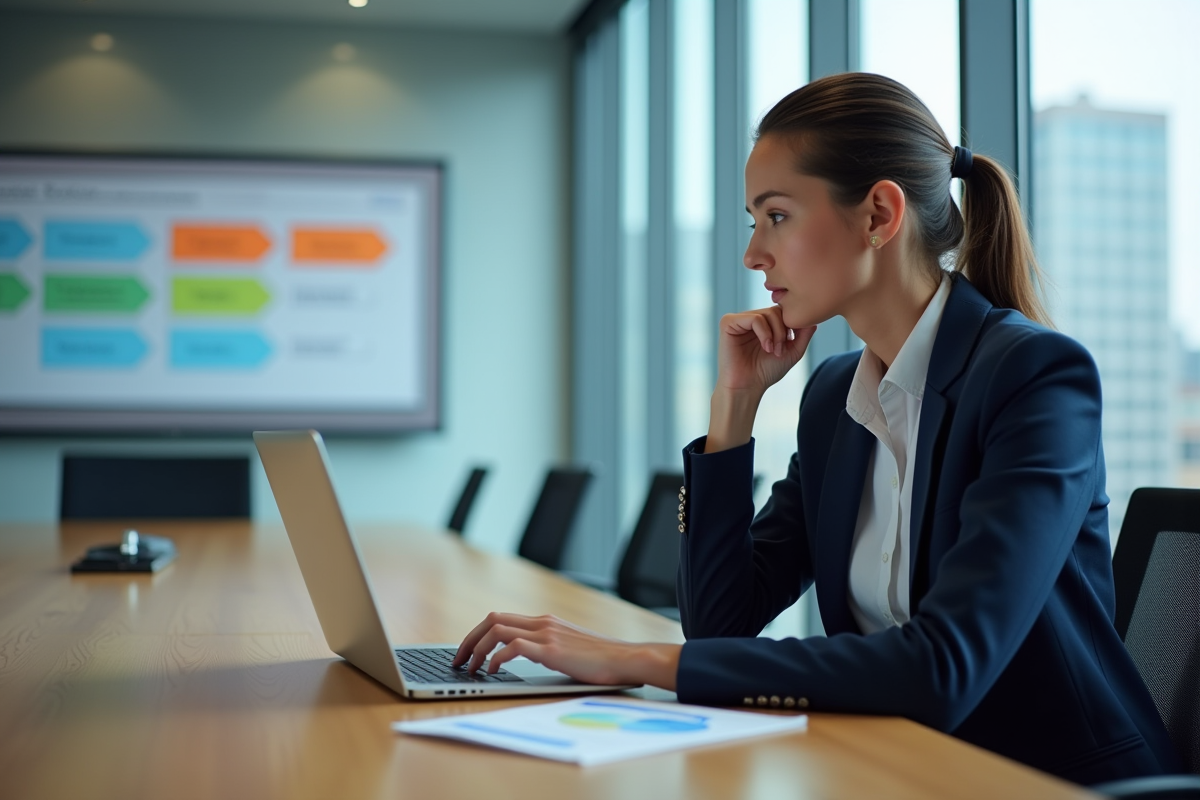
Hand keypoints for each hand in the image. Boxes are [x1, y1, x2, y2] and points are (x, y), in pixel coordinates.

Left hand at [451, 612, 679, 688]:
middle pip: (491, 619)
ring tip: (469, 669)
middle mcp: (542, 623)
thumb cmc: (601, 660)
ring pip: (497, 629)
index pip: (500, 618)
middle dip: (468, 639)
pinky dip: (496, 658)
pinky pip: (513, 647)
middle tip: (458, 660)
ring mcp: (546, 634)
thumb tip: (525, 657)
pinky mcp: (551, 650)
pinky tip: (492, 672)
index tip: (467, 652)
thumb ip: (547, 647)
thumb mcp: (568, 648)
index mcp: (545, 622)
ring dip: (476, 649)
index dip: (478, 634)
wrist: (626, 659)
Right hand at [716, 306, 815, 395]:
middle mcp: (750, 318)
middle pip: (777, 310)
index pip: (783, 311)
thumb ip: (804, 335)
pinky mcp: (728, 323)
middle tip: (781, 350)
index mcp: (762, 323)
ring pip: (768, 313)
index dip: (792, 324)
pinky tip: (765, 347)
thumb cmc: (766, 372)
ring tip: (773, 351)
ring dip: (776, 334)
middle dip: (784, 330)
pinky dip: (764, 333)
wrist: (747, 387)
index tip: (791, 343)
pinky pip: (754, 318)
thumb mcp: (792, 352)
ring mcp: (739, 319)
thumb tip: (814, 320)